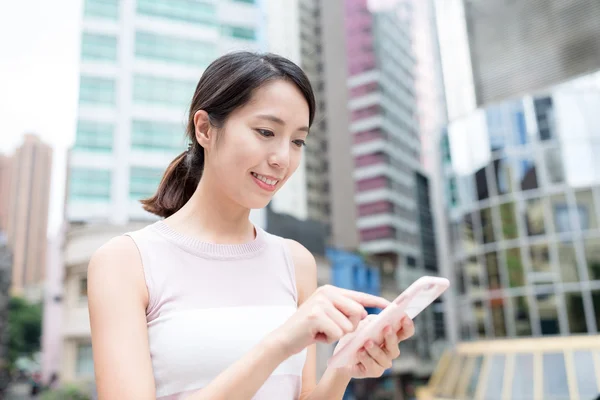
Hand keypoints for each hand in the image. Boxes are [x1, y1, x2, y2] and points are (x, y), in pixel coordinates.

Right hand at [271, 285, 389, 355]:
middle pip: (358, 313)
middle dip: (350, 327)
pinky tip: (316, 336)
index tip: (392, 306)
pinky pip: (337, 334)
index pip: (360, 296)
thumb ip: (345, 311)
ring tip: (322, 332)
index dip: (377, 302)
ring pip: (348, 326)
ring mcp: (321, 302)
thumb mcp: (328, 315)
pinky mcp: (316, 315)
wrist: (284, 338)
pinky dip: (328, 339)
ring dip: (337, 335)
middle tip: (332, 329)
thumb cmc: (309, 329)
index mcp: (331, 290)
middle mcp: (327, 292)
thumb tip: (365, 315)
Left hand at [337, 314, 414, 378]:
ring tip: (367, 342)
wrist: (342, 355)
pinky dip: (366, 358)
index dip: (407, 325)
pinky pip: (372, 366)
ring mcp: (382, 362)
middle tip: (386, 327)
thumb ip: (372, 321)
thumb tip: (377, 319)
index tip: (404, 317)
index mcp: (391, 337)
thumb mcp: (363, 324)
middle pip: (395, 347)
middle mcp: (389, 351)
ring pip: (384, 358)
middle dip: (391, 337)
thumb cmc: (355, 336)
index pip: (405, 332)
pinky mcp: (373, 371)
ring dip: (376, 349)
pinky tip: (360, 352)